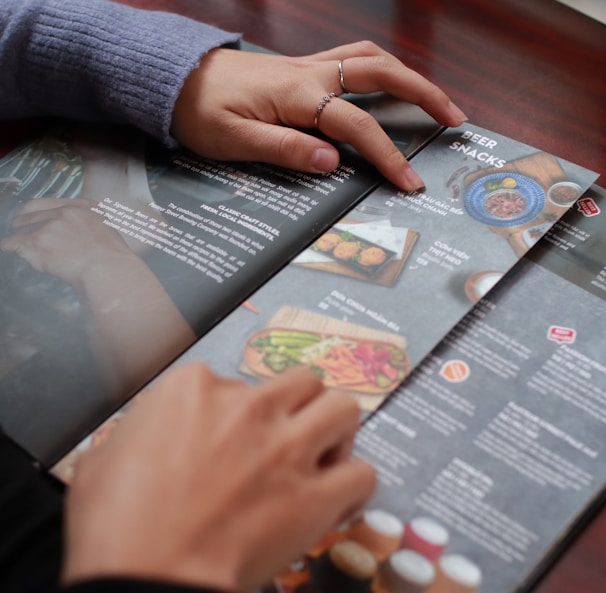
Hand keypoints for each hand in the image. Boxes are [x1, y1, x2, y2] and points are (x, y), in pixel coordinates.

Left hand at [0, 198, 136, 285]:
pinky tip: (9, 249)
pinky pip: (13, 243)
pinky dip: (10, 247)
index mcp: (84, 206)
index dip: (34, 212)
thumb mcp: (106, 230)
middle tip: (20, 233)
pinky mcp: (39, 242)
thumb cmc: (113, 259)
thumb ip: (87, 225)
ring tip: (21, 247)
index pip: (49, 202)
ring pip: (21, 228)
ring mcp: (51, 225)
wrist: (110, 270)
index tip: (28, 217)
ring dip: (19, 238)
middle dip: (23, 224)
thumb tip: (71, 233)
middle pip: (31, 213)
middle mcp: (66, 212)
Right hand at [62, 364, 375, 591]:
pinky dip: (353, 485)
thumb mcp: (105, 456)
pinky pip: (362, 473)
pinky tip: (335, 499)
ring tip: (323, 453)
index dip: (235, 412)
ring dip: (336, 431)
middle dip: (299, 406)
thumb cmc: (115, 526)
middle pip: (303, 381)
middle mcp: (248, 406)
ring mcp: (286, 448)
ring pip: (344, 408)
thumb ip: (141, 429)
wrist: (144, 578)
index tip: (230, 437)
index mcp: (194, 388)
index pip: (234, 380)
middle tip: (289, 434)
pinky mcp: (314, 496)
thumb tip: (152, 436)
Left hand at [172, 40, 466, 191]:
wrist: (175, 79)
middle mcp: (310, 74)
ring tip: (433, 98)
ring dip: (407, 74)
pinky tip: (387, 82)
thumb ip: (284, 150)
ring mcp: (307, 66)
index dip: (387, 154)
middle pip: (380, 73)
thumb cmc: (199, 112)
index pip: (356, 126)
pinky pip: (350, 57)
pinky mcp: (301, 67)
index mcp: (297, 96)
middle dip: (423, 94)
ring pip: (370, 58)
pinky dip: (378, 67)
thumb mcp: (234, 141)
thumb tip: (332, 162)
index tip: (409, 181)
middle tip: (454, 116)